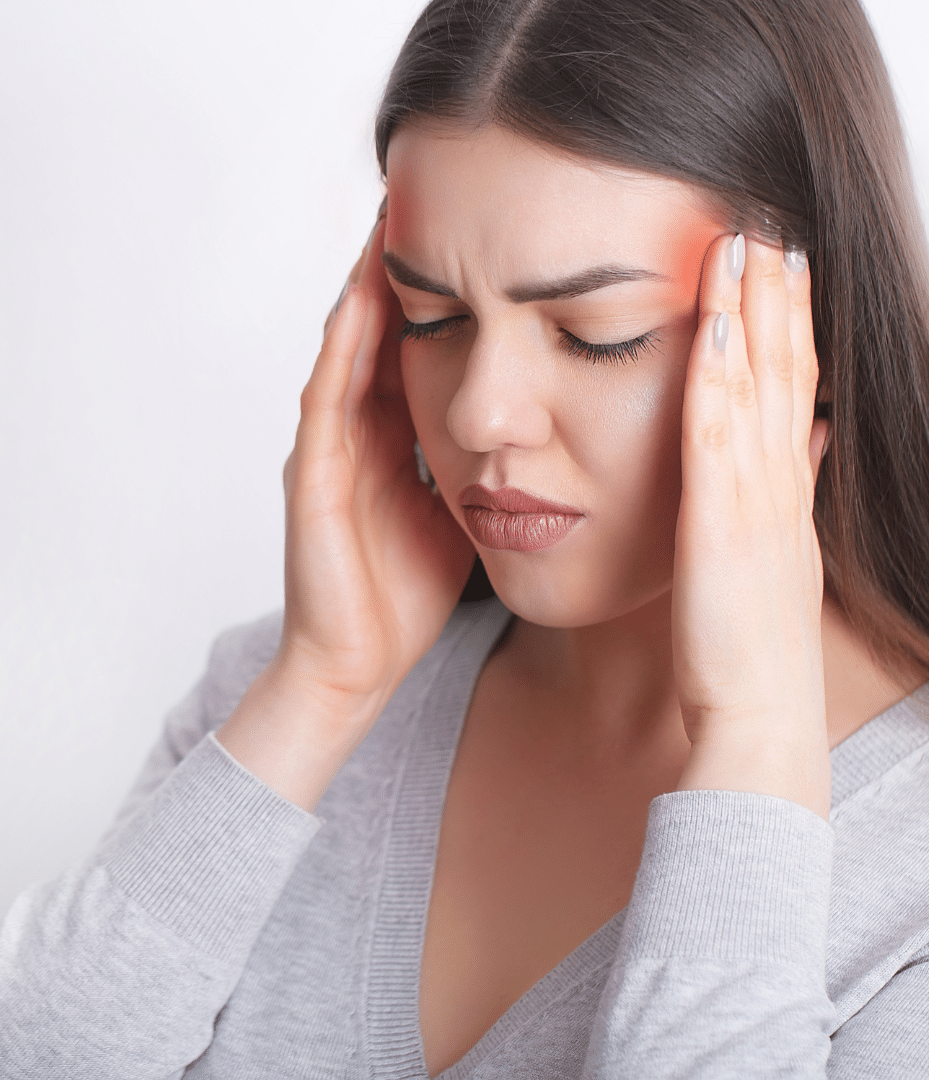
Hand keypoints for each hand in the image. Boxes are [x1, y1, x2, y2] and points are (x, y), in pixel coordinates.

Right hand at [279, 213, 474, 702]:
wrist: (356, 665)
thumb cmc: (407, 595)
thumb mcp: (458, 513)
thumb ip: (477, 464)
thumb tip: (534, 428)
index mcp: (392, 440)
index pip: (416, 346)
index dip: (441, 291)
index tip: (477, 234)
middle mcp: (355, 433)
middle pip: (379, 331)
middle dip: (403, 268)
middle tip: (430, 195)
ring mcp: (327, 451)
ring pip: (347, 348)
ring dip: (367, 284)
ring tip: (393, 217)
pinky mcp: (310, 478)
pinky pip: (328, 398)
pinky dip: (346, 345)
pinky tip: (366, 296)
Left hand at [672, 235, 831, 817]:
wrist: (760, 715)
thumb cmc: (754, 647)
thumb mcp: (779, 560)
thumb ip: (791, 494)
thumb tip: (809, 439)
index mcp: (784, 493)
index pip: (792, 392)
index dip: (790, 328)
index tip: (783, 271)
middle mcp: (778, 485)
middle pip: (785, 374)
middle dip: (779, 299)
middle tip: (772, 229)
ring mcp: (756, 500)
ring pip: (759, 388)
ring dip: (754, 313)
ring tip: (748, 245)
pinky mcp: (722, 523)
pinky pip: (720, 435)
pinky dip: (721, 376)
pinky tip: (716, 322)